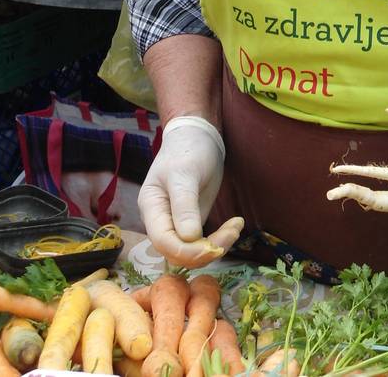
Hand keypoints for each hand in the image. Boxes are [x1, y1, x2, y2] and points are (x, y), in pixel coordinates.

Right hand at [138, 115, 242, 266]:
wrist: (199, 135)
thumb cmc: (187, 149)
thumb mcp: (184, 173)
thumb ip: (185, 205)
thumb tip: (188, 238)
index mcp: (151, 208)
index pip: (163, 242)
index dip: (186, 251)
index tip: (213, 246)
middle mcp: (160, 220)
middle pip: (177, 251)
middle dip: (204, 250)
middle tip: (233, 232)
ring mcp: (176, 223)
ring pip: (191, 250)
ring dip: (216, 245)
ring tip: (236, 226)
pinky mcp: (192, 221)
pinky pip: (202, 241)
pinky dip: (219, 239)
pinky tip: (235, 225)